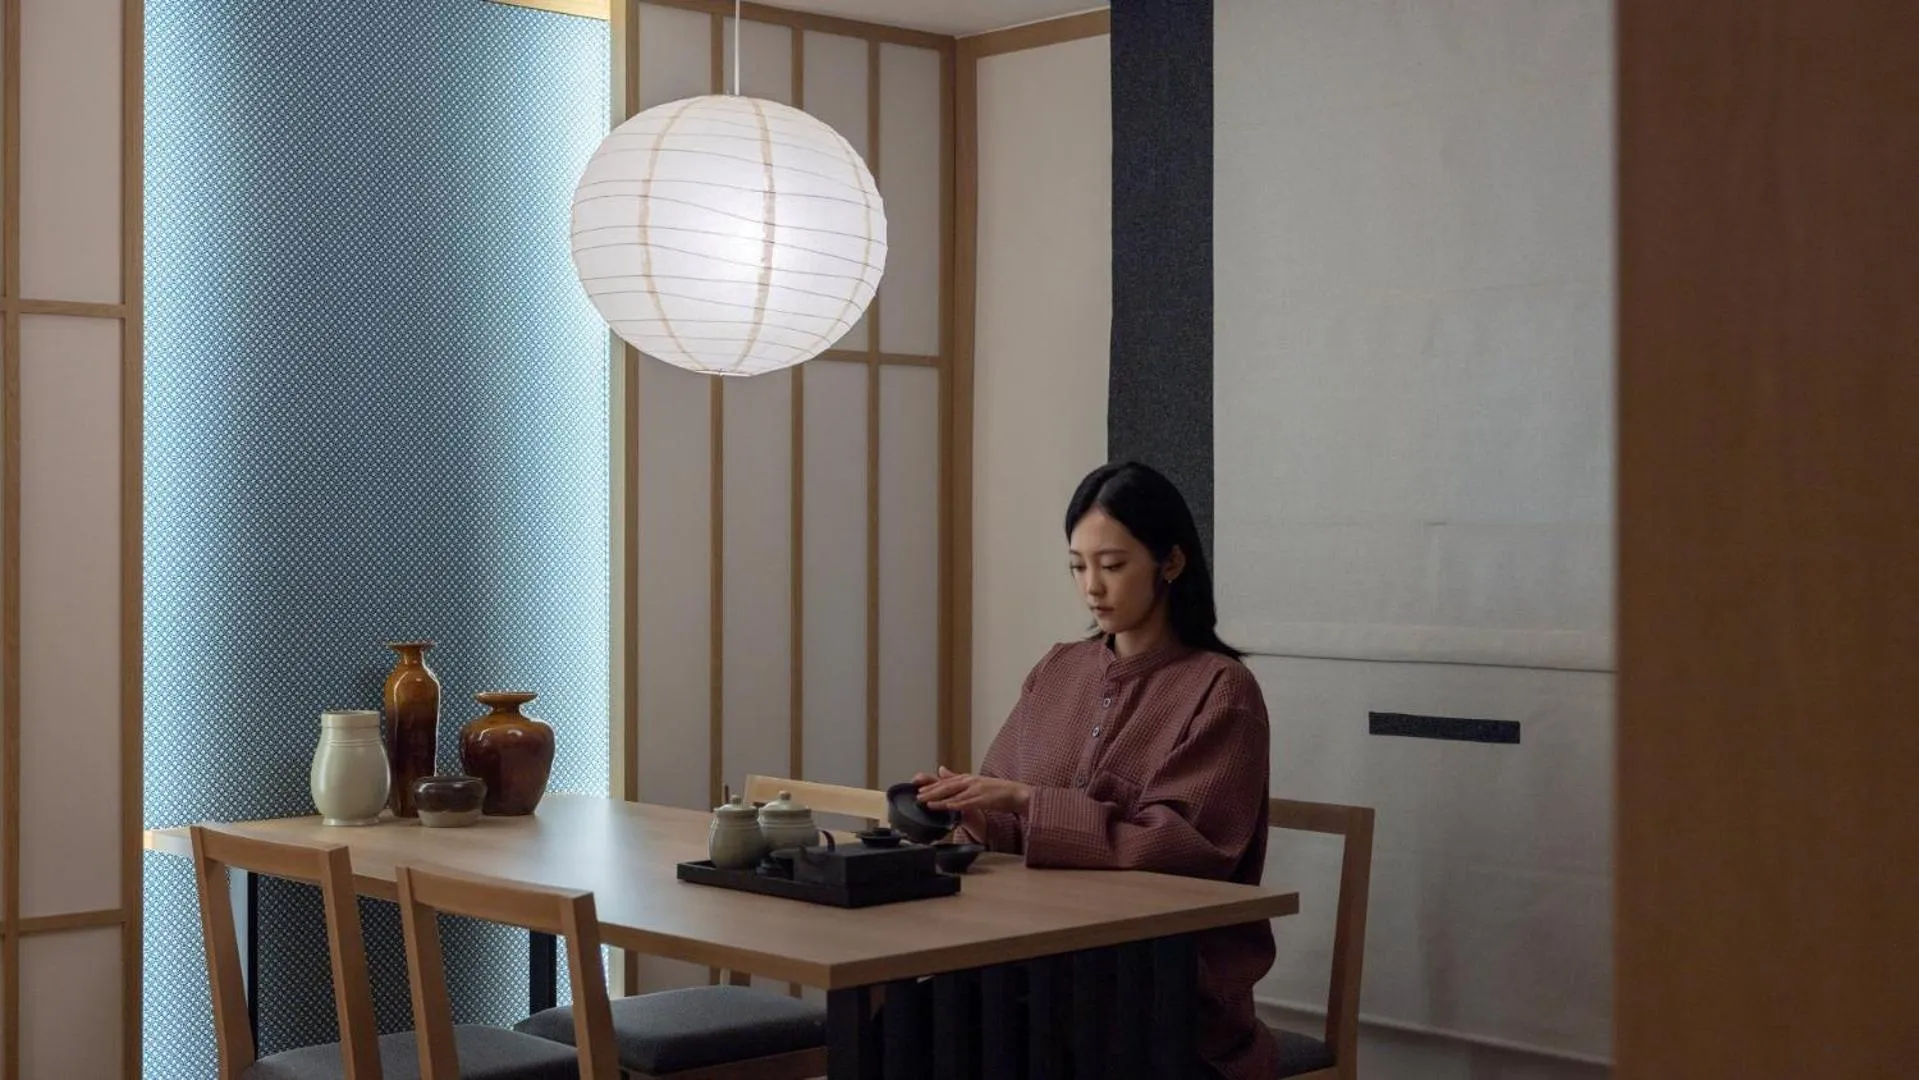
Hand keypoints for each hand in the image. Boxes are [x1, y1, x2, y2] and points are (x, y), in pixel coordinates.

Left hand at [914, 766, 1031, 815]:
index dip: (930, 785)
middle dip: (931, 791)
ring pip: (955, 794)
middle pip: (947, 787)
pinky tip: (948, 806)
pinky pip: (968, 803)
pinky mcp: (984, 798)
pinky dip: (957, 804)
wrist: (1016, 793)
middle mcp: (970, 781)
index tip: (916, 788)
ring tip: (926, 802)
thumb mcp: (974, 782)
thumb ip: (956, 777)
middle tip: (917, 796)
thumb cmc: (996, 791)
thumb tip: (940, 769)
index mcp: (966, 778)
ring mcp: (977, 789)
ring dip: (940, 799)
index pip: (945, 782)